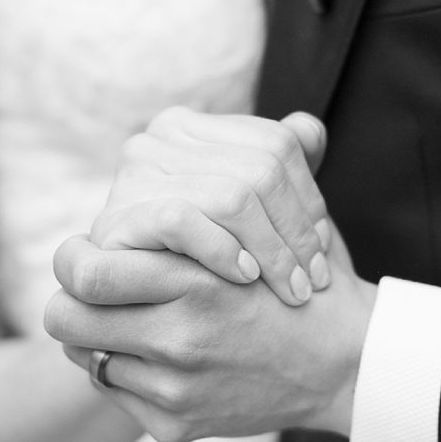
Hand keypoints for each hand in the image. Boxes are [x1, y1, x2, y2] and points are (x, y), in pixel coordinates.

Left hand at [44, 231, 374, 441]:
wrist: (347, 365)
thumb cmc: (297, 288)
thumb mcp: (256, 236)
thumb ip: (193, 216)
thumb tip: (135, 167)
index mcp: (196, 282)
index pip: (83, 271)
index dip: (74, 258)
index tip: (87, 253)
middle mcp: (180, 338)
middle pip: (64, 319)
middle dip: (71, 301)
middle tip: (94, 294)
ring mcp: (176, 388)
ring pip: (85, 357)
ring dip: (102, 338)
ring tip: (135, 323)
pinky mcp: (175, 425)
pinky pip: (116, 394)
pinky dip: (131, 374)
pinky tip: (164, 361)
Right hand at [90, 107, 331, 307]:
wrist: (149, 313)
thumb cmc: (212, 258)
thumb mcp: (254, 209)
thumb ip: (280, 165)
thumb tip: (310, 130)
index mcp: (192, 128)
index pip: (277, 143)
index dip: (310, 197)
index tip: (325, 245)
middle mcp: (158, 140)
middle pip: (262, 171)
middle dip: (297, 232)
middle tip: (315, 277)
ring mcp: (132, 176)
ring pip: (233, 198)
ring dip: (272, 251)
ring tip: (291, 287)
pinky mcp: (116, 218)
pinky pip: (183, 222)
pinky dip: (222, 251)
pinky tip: (245, 277)